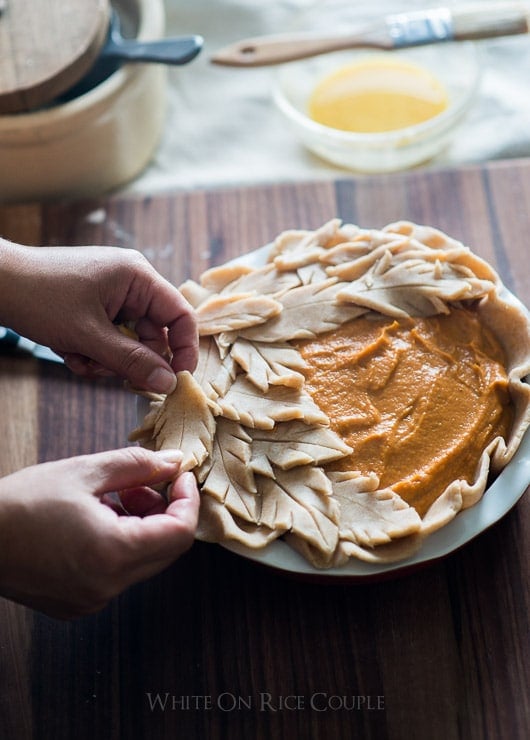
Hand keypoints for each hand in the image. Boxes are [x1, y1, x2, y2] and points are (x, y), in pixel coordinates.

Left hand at [0, 240, 197, 393]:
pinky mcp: (96, 306)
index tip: (175, 379)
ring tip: (80, 360)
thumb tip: (169, 383)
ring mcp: (113, 294)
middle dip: (132, 359)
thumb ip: (132, 362)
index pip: (180, 315)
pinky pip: (111, 338)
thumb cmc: (40, 298)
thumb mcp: (89, 336)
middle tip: (111, 374)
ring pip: (130, 341)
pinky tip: (71, 353)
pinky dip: (94, 352)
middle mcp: (131, 283)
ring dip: (108, 360)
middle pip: (153, 333)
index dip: (183, 349)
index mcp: (138, 277)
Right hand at [0, 447, 199, 618]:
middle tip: (138, 484)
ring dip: (141, 526)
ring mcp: (91, 600)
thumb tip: (174, 463)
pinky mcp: (77, 604)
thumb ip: (138, 466)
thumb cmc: (21, 503)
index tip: (180, 476)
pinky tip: (95, 519)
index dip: (187, 500)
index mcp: (112, 553)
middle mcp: (107, 586)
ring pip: (143, 561)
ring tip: (111, 497)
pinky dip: (121, 544)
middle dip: (163, 511)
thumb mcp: (84, 472)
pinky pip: (118, 573)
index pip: (179, 534)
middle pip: (165, 550)